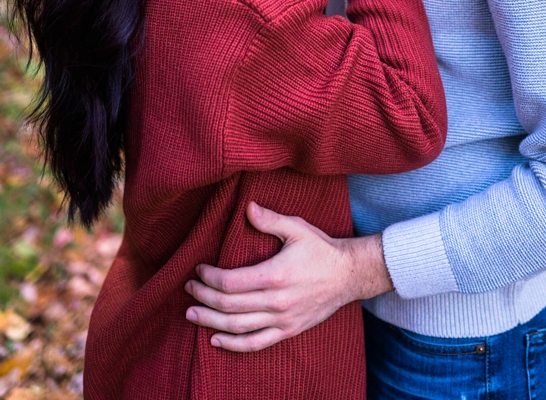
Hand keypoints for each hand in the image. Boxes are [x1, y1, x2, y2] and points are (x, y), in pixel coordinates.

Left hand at [184, 202, 391, 351]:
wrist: (350, 275)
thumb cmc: (322, 249)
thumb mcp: (298, 229)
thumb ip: (271, 220)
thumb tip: (248, 207)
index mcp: (276, 274)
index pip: (230, 282)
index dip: (209, 278)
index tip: (199, 270)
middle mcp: (277, 300)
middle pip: (229, 305)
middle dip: (203, 297)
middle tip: (189, 289)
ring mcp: (282, 319)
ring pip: (237, 326)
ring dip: (209, 321)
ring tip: (191, 314)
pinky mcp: (288, 330)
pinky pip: (256, 343)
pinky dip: (233, 344)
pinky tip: (215, 339)